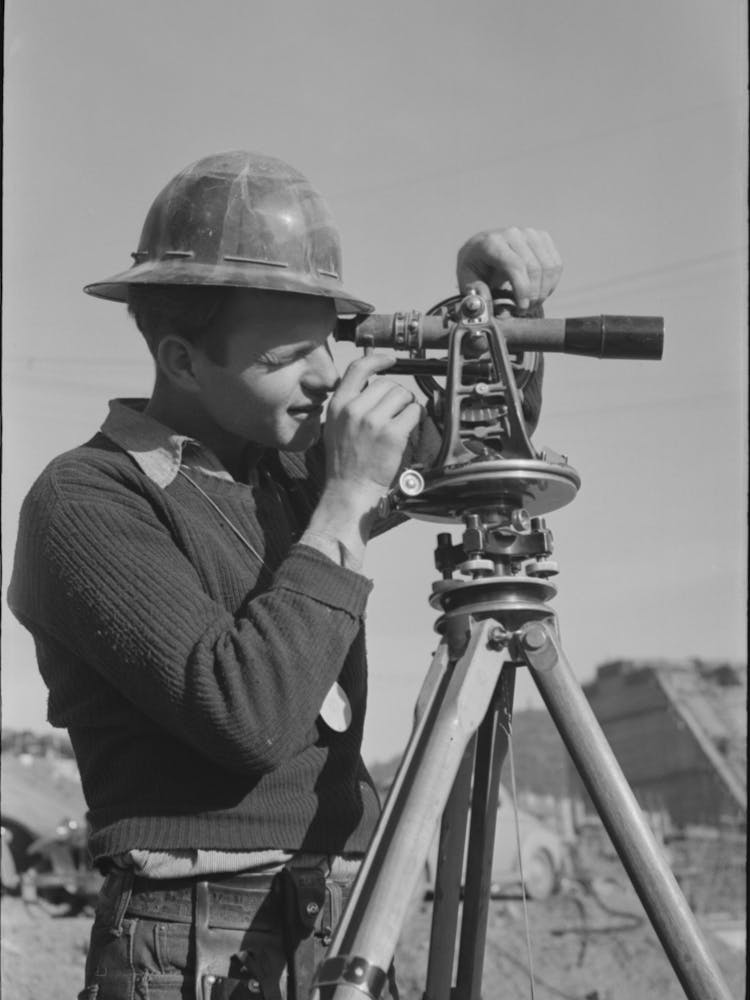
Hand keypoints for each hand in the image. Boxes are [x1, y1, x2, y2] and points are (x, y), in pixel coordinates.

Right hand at [323, 353, 421, 501]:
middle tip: (397, 409)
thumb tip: (372, 388)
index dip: (377, 360)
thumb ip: (349, 405)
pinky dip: (416, 417)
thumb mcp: (335, 427)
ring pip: (402, 395)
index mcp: (338, 405)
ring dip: (407, 405)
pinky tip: (409, 427)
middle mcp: (354, 409)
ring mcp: (373, 421)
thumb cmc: (345, 464)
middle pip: (387, 383)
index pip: (358, 369)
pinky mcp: (392, 434)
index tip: (389, 360)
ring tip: (402, 419)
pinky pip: (413, 412)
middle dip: (397, 394)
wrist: (350, 490)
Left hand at [456, 228, 562, 311]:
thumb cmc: (475, 268)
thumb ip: (475, 293)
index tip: (522, 308)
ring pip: (549, 267)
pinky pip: (556, 265)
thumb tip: (484, 303)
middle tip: (524, 310)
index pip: (515, 265)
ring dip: (544, 291)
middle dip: (533, 295)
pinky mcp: (542, 238)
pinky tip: (537, 291)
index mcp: (491, 243)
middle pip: (534, 268)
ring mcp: (530, 233)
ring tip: (531, 302)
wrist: (482, 250)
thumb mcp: (466, 281)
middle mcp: (512, 233)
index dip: (523, 289)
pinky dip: (550, 283)